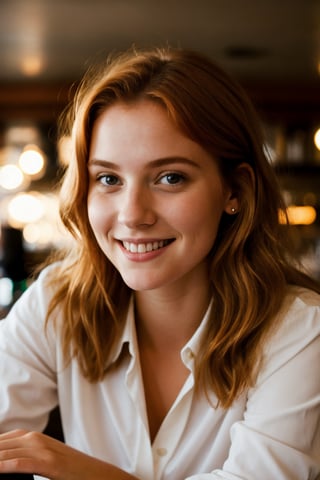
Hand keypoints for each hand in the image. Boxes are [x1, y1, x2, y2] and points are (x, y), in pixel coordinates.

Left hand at [0, 430, 137, 479]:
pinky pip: (19, 464)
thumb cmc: (68, 471)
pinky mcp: (48, 463)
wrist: (97, 474)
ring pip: (4, 454)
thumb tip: (4, 462)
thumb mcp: (42, 460)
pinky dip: (4, 466)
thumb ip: (21, 458)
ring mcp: (41, 449)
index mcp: (29, 436)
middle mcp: (33, 438)